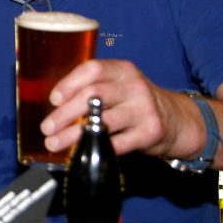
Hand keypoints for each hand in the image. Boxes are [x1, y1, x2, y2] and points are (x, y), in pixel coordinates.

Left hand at [40, 59, 183, 158]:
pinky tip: (80, 152)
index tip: (53, 99)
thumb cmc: (134, 102)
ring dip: (73, 134)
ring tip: (54, 143)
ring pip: (102, 121)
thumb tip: (54, 105)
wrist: (176, 119)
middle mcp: (134, 86)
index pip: (93, 70)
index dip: (70, 83)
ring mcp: (143, 109)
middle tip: (47, 127)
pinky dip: (95, 148)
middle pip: (94, 95)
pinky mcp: (150, 132)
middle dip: (65, 113)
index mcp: (122, 70)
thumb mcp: (119, 85)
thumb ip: (92, 88)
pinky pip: (117, 143)